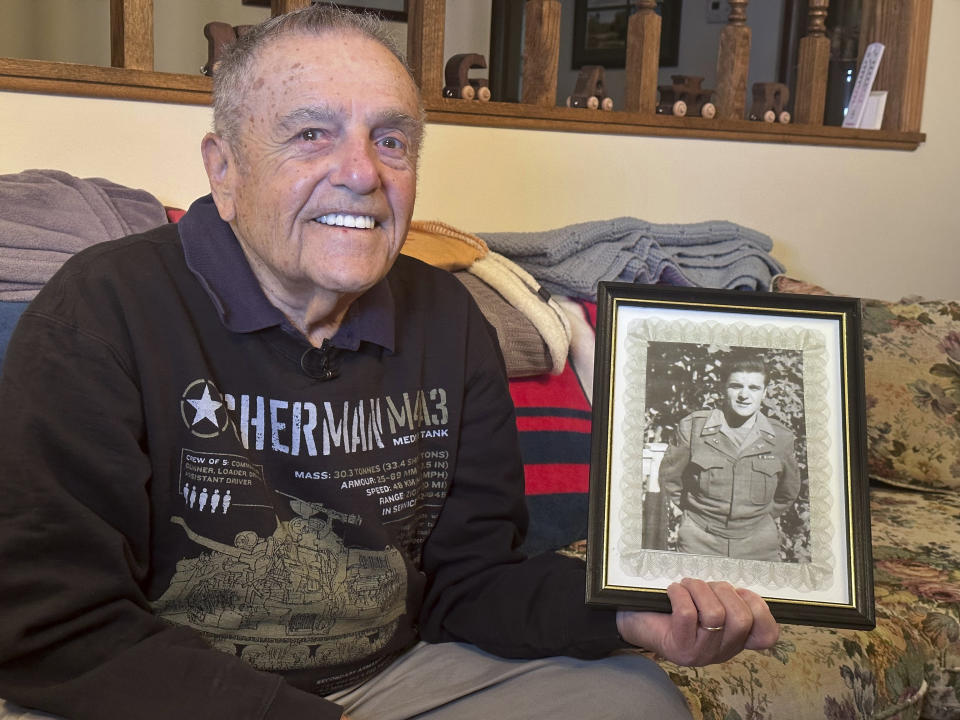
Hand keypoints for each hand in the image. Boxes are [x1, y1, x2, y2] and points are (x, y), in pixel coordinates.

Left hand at [616, 578, 778, 666]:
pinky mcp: (679, 648)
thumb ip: (727, 599)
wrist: (634, 619)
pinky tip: (671, 592)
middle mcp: (721, 652)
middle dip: (723, 590)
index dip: (760, 609)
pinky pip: (688, 613)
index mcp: (734, 640)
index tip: (740, 593)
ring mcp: (700, 654)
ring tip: (685, 587)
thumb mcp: (705, 602)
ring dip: (698, 589)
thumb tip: (743, 591)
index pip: (767, 635)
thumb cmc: (671, 607)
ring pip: (715, 614)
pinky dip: (680, 594)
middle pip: (742, 619)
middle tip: (703, 586)